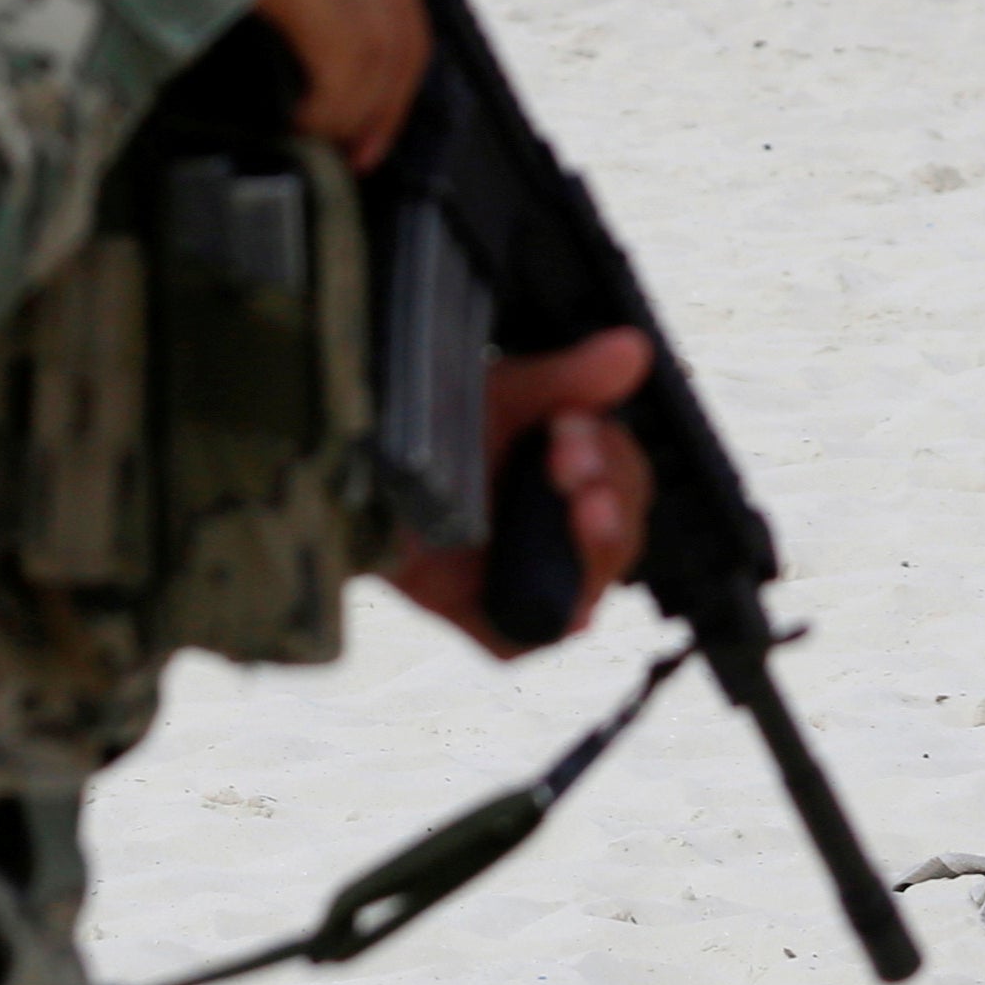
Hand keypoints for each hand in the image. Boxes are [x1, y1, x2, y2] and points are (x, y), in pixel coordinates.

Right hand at [112, 0, 431, 165]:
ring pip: (378, 74)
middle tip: (353, 151)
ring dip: (342, 115)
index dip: (387, 66)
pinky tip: (296, 121)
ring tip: (308, 135)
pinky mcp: (348, 12)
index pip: (403, 9)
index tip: (370, 107)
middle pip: (404, 50)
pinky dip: (322, 113)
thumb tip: (293, 7)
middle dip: (378, 108)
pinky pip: (346, 86)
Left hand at [381, 327, 653, 651]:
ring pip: (593, 585)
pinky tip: (564, 597)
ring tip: (581, 508)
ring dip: (597, 548)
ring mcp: (527, 583)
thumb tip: (634, 349)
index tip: (572, 424)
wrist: (351, 475)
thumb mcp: (500, 397)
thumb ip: (569, 379)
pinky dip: (546, 617)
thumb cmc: (430, 434)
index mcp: (573, 481)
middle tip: (571, 462)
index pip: (626, 482)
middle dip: (609, 493)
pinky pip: (529, 636)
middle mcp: (559, 537)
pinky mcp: (488, 623)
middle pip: (621, 534)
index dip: (614, 459)